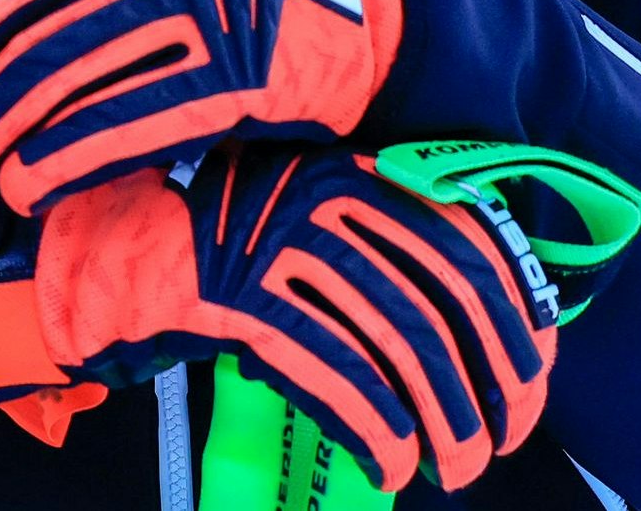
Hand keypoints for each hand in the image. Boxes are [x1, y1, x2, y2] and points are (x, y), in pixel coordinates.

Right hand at [42, 147, 558, 491]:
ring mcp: (279, 247)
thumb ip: (387, 250)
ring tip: (452, 468)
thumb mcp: (310, 222)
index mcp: (352, 172)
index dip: (517, 326)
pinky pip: (337, 377)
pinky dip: (379, 431)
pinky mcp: (242, 301)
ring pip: (400, 347)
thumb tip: (496, 331)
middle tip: (498, 442)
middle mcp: (321, 198)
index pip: (471, 247)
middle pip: (445, 304)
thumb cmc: (223, 255)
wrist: (109, 259)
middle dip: (491, 386)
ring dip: (442, 424)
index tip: (530, 383)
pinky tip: (391, 463)